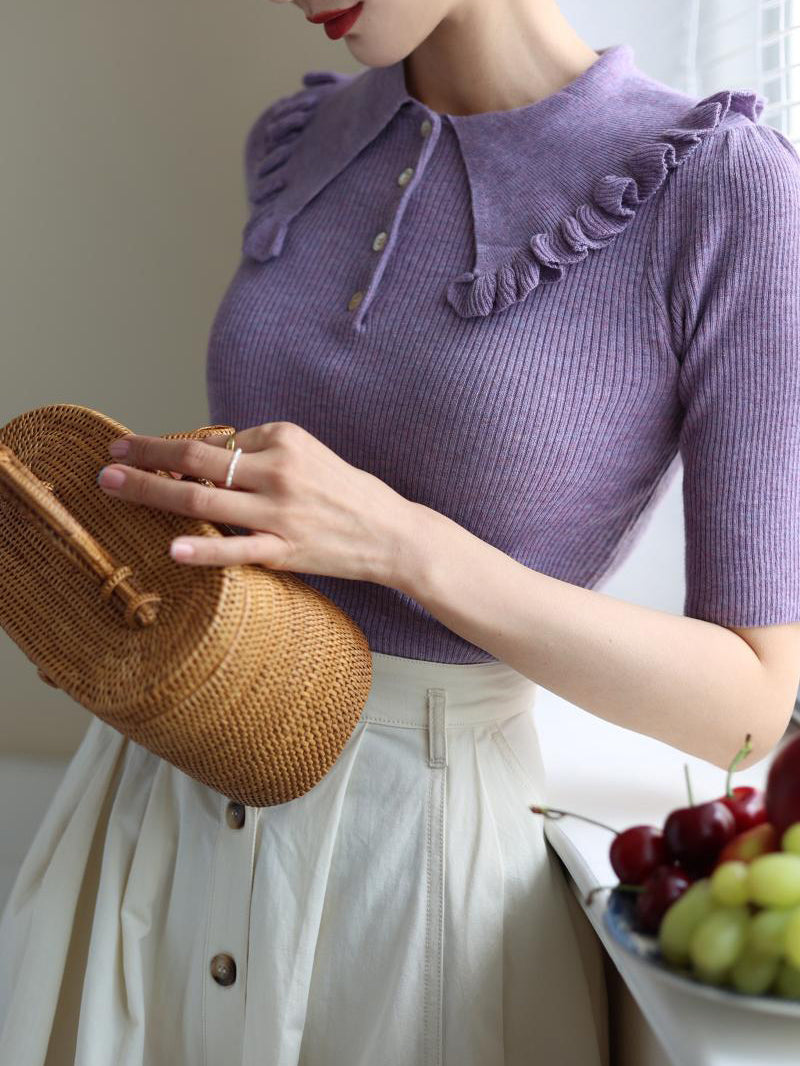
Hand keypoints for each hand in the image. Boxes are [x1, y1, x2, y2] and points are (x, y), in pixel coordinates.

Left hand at [97, 421, 418, 586]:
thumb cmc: (347, 492)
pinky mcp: (285, 550)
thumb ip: (263, 450)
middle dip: (147, 455)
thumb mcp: (310, 453)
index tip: (157, 458)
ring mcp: (280, 513)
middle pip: (197, 460)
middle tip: (110, 454)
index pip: (220, 441)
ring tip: (113, 484)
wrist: (392, 533)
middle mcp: (279, 471)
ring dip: (150, 490)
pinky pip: (238, 550)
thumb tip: (214, 453)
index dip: (188, 452)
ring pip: (204, 500)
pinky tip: (172, 548)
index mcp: (285, 438)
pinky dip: (205, 549)